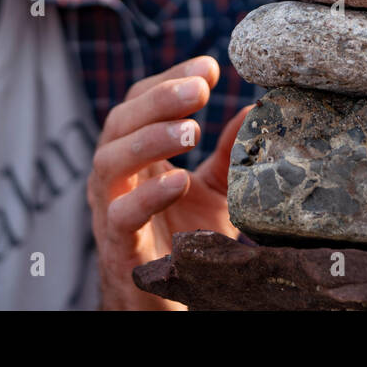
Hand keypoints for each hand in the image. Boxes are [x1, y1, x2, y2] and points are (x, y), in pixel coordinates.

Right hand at [86, 55, 253, 309]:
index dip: (170, 79)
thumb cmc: (185, 238)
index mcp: (133, 152)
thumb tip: (258, 109)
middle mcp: (114, 174)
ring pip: (110, 162)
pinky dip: (148, 195)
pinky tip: (178, 181)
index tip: (209, 66)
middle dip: (159, 99)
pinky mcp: (117, 245)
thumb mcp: (215, 189)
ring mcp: (108, 208)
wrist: (163, 300)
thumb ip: (230, 153)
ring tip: (191, 130)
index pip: (140, 101)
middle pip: (120, 122)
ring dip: (149, 139)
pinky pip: (121, 215)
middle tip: (199, 88)